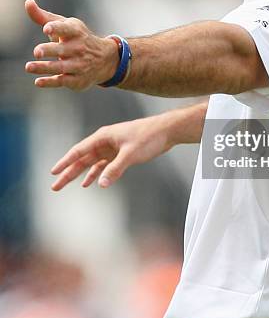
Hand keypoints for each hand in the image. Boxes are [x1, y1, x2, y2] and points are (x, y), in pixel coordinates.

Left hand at [25, 0, 117, 89]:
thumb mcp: (65, 25)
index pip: (66, 29)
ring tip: (28, 67)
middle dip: (49, 51)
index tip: (46, 29)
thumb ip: (44, 17)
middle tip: (36, 52)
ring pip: (61, 67)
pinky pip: (63, 81)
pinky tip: (38, 81)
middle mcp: (79, 48)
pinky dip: (51, 82)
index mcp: (76, 32)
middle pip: (62, 50)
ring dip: (45, 67)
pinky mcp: (77, 80)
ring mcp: (79, 65)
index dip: (56, 28)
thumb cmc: (77, 38)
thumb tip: (27, 3)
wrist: (105, 59)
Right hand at [50, 114, 173, 190]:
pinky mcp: (121, 153)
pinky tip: (90, 182)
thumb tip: (101, 184)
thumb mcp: (131, 154)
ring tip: (67, 185)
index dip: (65, 162)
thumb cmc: (148, 137)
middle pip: (82, 158)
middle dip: (68, 172)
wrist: (166, 131)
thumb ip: (115, 169)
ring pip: (92, 163)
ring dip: (80, 174)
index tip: (54, 172)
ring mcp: (112, 147)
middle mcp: (105, 141)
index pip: (79, 150)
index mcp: (103, 136)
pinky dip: (96, 173)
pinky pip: (104, 165)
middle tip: (55, 186)